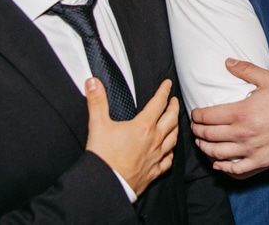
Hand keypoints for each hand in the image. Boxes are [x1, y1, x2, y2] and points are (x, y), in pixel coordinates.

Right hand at [85, 78, 178, 195]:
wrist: (106, 185)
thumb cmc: (103, 157)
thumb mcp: (97, 125)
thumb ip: (96, 101)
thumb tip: (93, 82)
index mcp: (144, 126)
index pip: (159, 103)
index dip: (164, 91)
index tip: (167, 84)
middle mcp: (155, 140)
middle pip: (171, 119)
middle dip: (174, 107)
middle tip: (174, 101)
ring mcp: (157, 156)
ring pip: (174, 138)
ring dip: (176, 127)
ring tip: (175, 121)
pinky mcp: (155, 171)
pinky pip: (169, 160)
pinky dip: (171, 151)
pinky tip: (169, 150)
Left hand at [191, 59, 268, 178]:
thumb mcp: (268, 79)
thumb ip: (246, 70)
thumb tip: (228, 62)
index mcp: (241, 113)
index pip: (207, 117)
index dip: (196, 115)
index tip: (195, 114)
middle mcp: (242, 133)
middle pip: (208, 135)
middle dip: (197, 131)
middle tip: (195, 128)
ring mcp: (249, 150)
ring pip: (216, 154)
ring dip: (204, 148)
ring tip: (202, 143)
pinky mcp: (259, 162)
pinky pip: (234, 170)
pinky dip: (222, 167)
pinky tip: (218, 163)